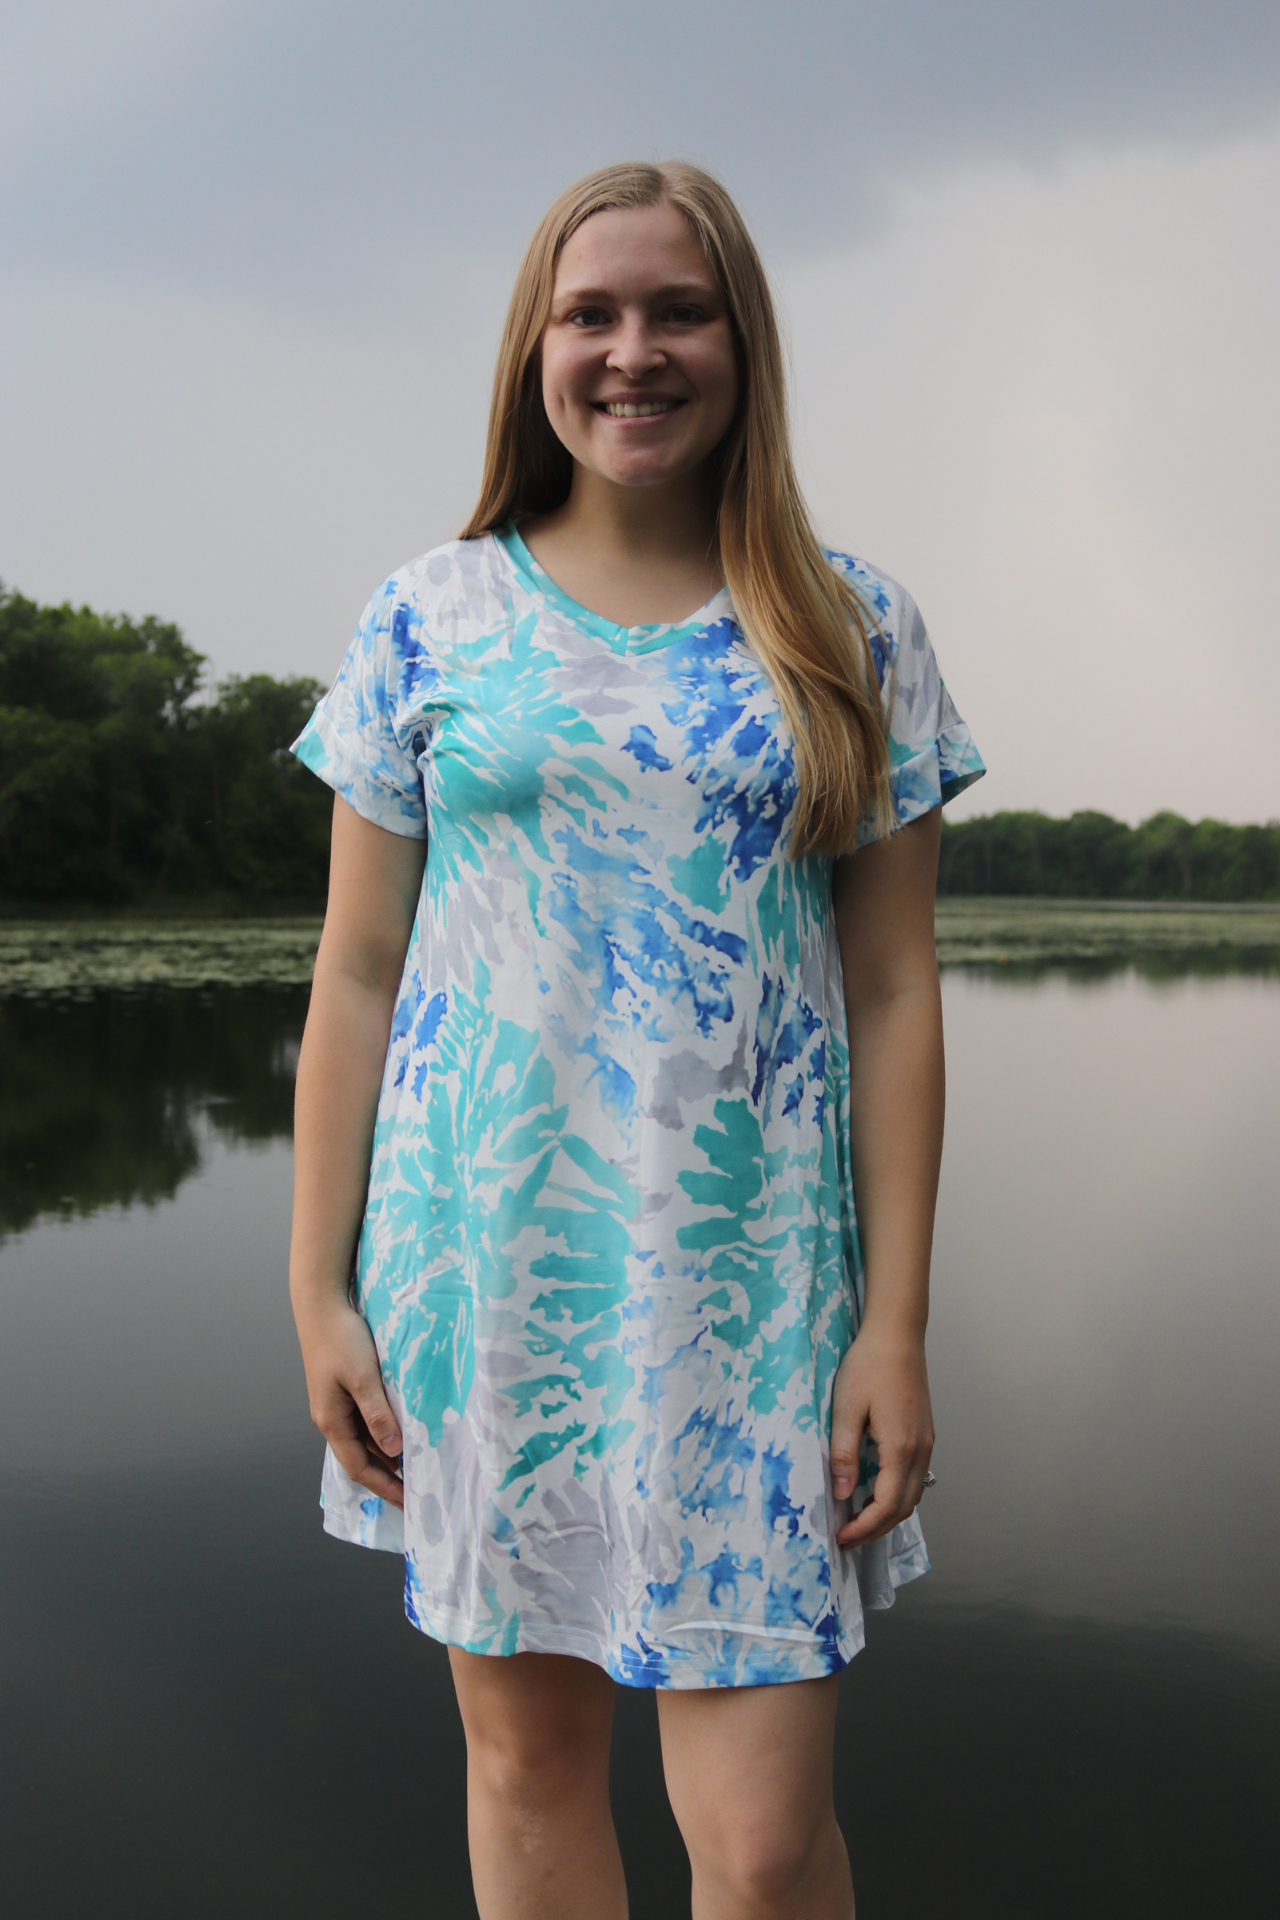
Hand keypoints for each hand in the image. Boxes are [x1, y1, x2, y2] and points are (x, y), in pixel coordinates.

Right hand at [295, 1298, 404, 1507]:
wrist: (322, 1305)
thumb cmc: (341, 1338)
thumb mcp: (363, 1376)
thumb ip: (377, 1413)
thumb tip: (393, 1451)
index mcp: (331, 1421)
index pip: (359, 1468)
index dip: (383, 1487)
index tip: (407, 1503)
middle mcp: (332, 1419)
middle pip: (361, 1460)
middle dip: (386, 1480)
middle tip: (414, 1494)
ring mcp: (338, 1406)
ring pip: (365, 1442)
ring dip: (387, 1458)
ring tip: (415, 1470)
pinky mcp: (346, 1391)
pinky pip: (366, 1423)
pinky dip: (385, 1435)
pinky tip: (404, 1435)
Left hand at [830, 1326, 933, 1548]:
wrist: (897, 1335)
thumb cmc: (868, 1366)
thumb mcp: (846, 1408)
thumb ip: (844, 1453)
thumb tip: (842, 1494)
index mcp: (901, 1448)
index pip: (887, 1506)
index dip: (864, 1529)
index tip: (840, 1539)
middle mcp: (920, 1451)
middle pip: (904, 1508)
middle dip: (875, 1529)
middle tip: (846, 1538)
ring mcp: (926, 1442)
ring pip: (913, 1495)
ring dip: (888, 1514)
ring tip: (857, 1521)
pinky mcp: (925, 1434)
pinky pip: (915, 1478)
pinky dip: (897, 1495)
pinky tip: (875, 1492)